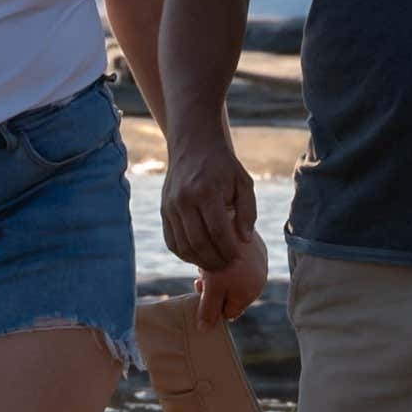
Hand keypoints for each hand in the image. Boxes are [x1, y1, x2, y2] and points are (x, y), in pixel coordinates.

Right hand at [159, 130, 260, 265]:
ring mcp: (170, 206)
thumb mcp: (243, 182)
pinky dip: (185, 254)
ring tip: (215, 264)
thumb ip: (248, 211)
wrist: (193, 146)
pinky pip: (171, 241)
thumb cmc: (223, 166)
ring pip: (183, 246)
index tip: (239, 258)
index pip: (218, 232)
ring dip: (200, 261)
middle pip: (199, 243)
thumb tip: (245, 240)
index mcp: (206, 191)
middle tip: (228, 265)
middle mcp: (184, 200)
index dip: (229, 250)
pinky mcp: (163, 211)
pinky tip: (199, 256)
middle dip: (216, 260)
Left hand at [193, 254, 269, 328]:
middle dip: (215, 291)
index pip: (229, 313)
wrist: (235, 223)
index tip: (201, 293)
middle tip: (201, 280)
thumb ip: (208, 310)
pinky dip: (228, 261)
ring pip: (236, 279)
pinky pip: (240, 262)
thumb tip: (204, 330)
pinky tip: (216, 252)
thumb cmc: (222, 260)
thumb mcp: (212, 288)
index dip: (212, 307)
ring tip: (208, 265)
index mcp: (249, 294)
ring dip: (220, 276)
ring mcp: (260, 264)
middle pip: (233, 296)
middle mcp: (260, 281)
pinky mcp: (256, 248)